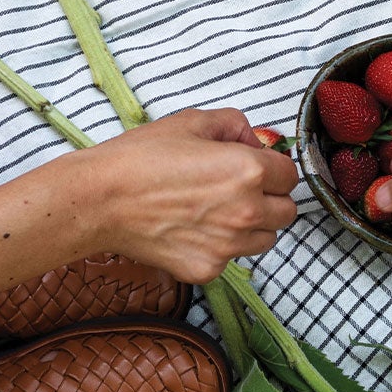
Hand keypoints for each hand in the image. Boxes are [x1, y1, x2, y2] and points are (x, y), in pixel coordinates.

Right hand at [74, 108, 298, 283]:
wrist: (101, 199)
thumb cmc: (140, 158)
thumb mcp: (192, 122)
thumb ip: (235, 125)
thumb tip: (254, 140)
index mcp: (249, 171)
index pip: (290, 175)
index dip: (274, 169)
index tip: (258, 168)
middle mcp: (246, 212)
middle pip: (286, 212)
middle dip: (270, 199)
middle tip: (240, 191)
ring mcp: (228, 246)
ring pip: (265, 239)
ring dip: (252, 226)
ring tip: (216, 211)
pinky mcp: (207, 269)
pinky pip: (230, 259)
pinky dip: (220, 247)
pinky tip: (192, 230)